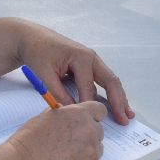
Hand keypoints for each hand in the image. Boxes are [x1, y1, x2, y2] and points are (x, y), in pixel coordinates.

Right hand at [4, 101, 106, 159]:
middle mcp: (88, 129)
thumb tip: (68, 113)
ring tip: (68, 154)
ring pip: (97, 146)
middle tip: (73, 142)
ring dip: (87, 149)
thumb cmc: (30, 141)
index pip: (99, 110)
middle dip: (89, 134)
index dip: (93, 116)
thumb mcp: (46, 117)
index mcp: (78, 113)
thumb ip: (63, 114)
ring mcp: (91, 149)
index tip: (89, 121)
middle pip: (99, 129)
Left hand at [17, 24, 132, 123]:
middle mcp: (91, 58)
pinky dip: (111, 94)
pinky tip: (117, 106)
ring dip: (119, 98)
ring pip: (110, 81)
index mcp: (81, 57)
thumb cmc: (37, 54)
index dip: (89, 105)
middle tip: (124, 120)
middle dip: (118, 101)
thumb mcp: (44, 74)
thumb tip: (72, 112)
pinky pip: (103, 82)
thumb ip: (58, 93)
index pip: (88, 86)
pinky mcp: (89, 66)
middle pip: (110, 81)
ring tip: (128, 115)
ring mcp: (92, 61)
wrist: (31, 38)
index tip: (90, 121)